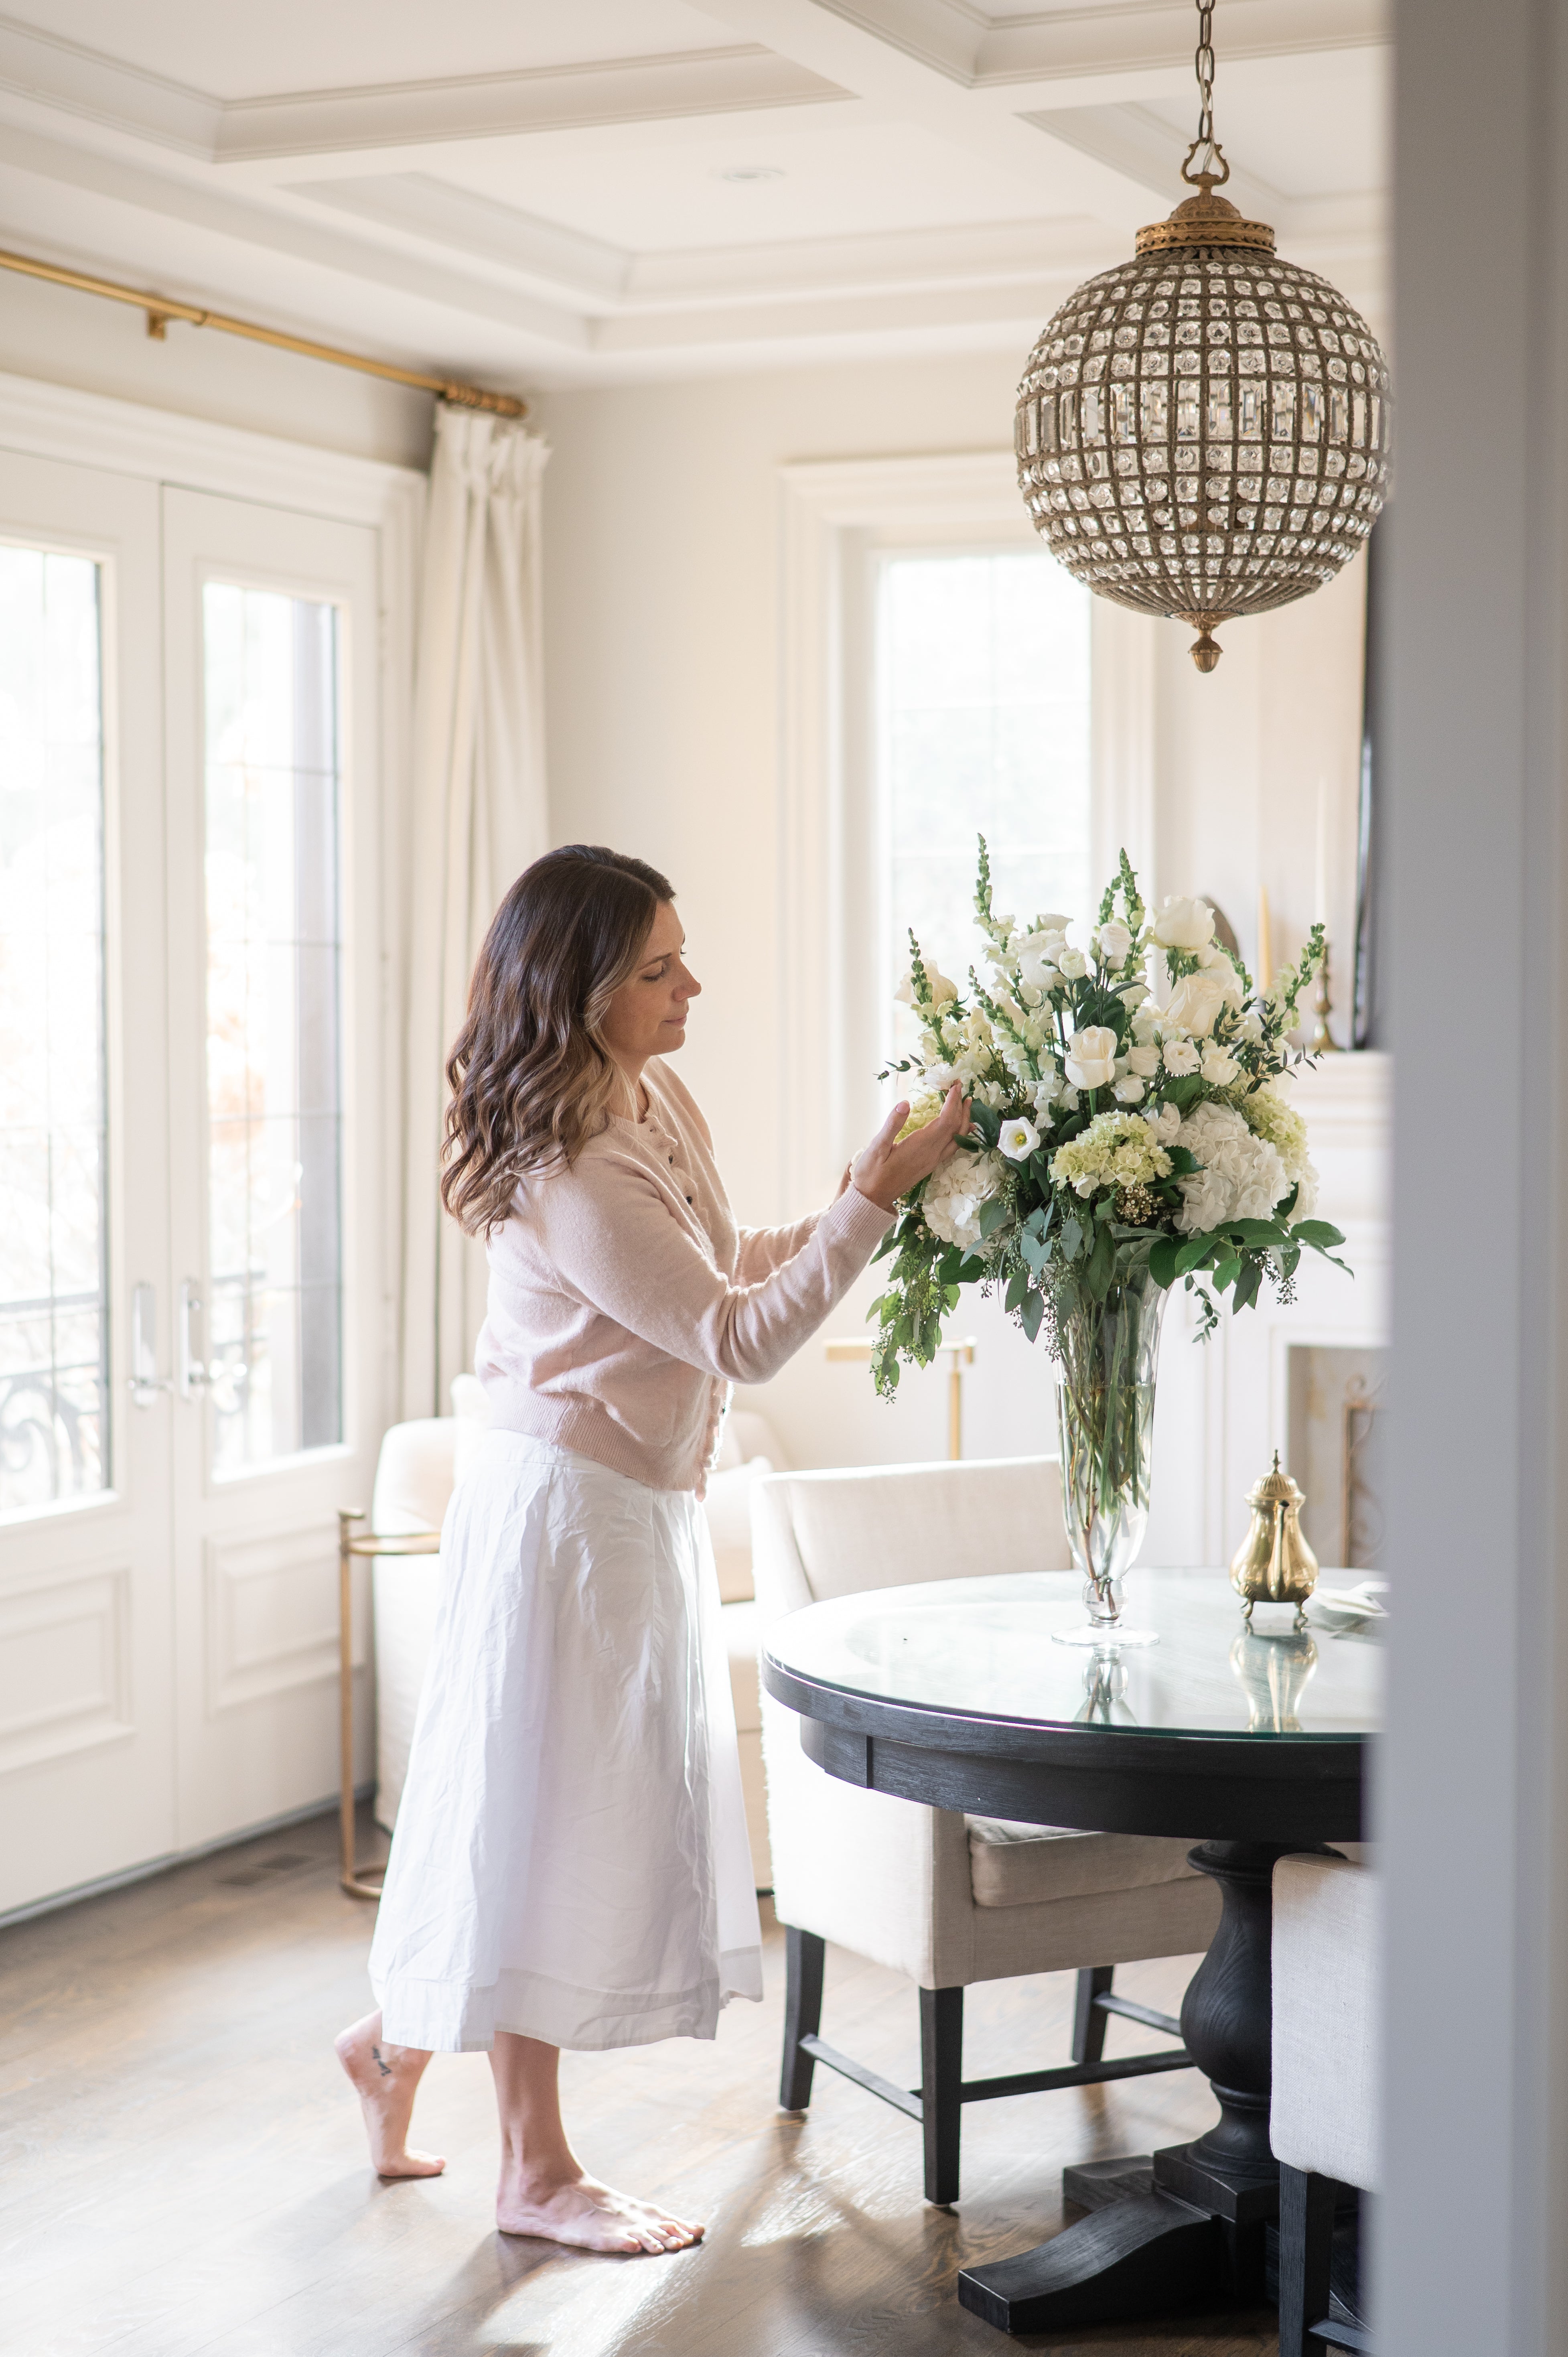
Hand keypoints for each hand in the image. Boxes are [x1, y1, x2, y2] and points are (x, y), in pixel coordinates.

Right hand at [851, 1084, 973, 1213]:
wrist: (872, 1199)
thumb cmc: (871, 1173)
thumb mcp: (876, 1147)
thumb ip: (892, 1124)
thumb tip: (905, 1103)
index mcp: (920, 1147)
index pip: (945, 1120)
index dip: (952, 1102)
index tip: (955, 1085)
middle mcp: (931, 1155)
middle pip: (955, 1128)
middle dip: (960, 1106)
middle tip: (961, 1087)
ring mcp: (932, 1161)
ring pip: (957, 1139)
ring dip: (963, 1119)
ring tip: (967, 1104)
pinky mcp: (930, 1165)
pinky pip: (952, 1147)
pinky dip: (960, 1134)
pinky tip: (962, 1130)